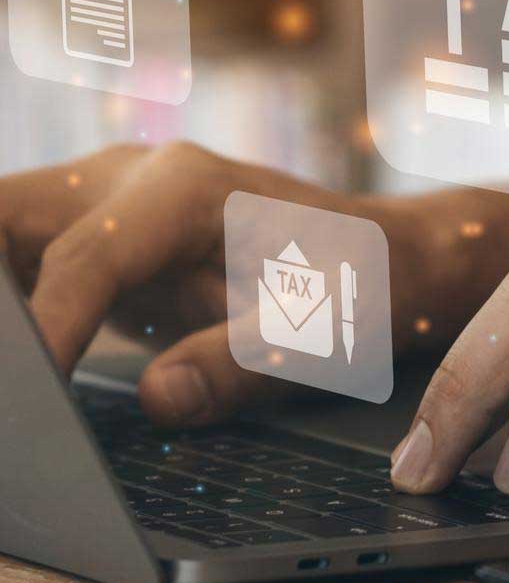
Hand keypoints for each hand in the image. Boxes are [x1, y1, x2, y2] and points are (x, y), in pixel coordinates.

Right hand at [0, 142, 385, 426]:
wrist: (395, 259)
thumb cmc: (370, 286)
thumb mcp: (328, 333)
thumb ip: (243, 361)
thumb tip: (157, 397)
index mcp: (183, 189)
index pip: (84, 258)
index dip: (49, 330)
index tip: (29, 401)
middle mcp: (135, 181)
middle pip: (12, 216)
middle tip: (10, 376)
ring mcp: (114, 205)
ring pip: (12, 232)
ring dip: (6, 299)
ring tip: (17, 379)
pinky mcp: (108, 241)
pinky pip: (34, 261)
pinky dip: (20, 306)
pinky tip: (28, 366)